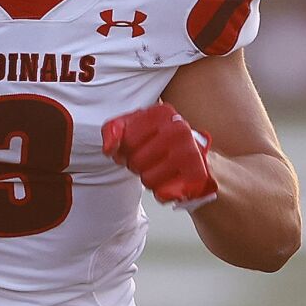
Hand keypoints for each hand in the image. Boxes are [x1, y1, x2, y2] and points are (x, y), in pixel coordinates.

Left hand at [102, 103, 217, 209]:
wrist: (197, 161)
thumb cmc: (161, 143)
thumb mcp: (134, 128)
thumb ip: (113, 131)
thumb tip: (109, 148)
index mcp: (162, 112)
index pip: (125, 140)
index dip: (124, 150)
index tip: (135, 148)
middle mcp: (178, 128)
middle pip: (135, 161)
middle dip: (137, 165)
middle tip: (151, 160)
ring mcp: (190, 151)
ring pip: (147, 179)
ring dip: (150, 179)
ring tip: (163, 169)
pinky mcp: (197, 175)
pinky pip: (162, 193)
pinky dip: (163, 193)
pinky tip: (172, 182)